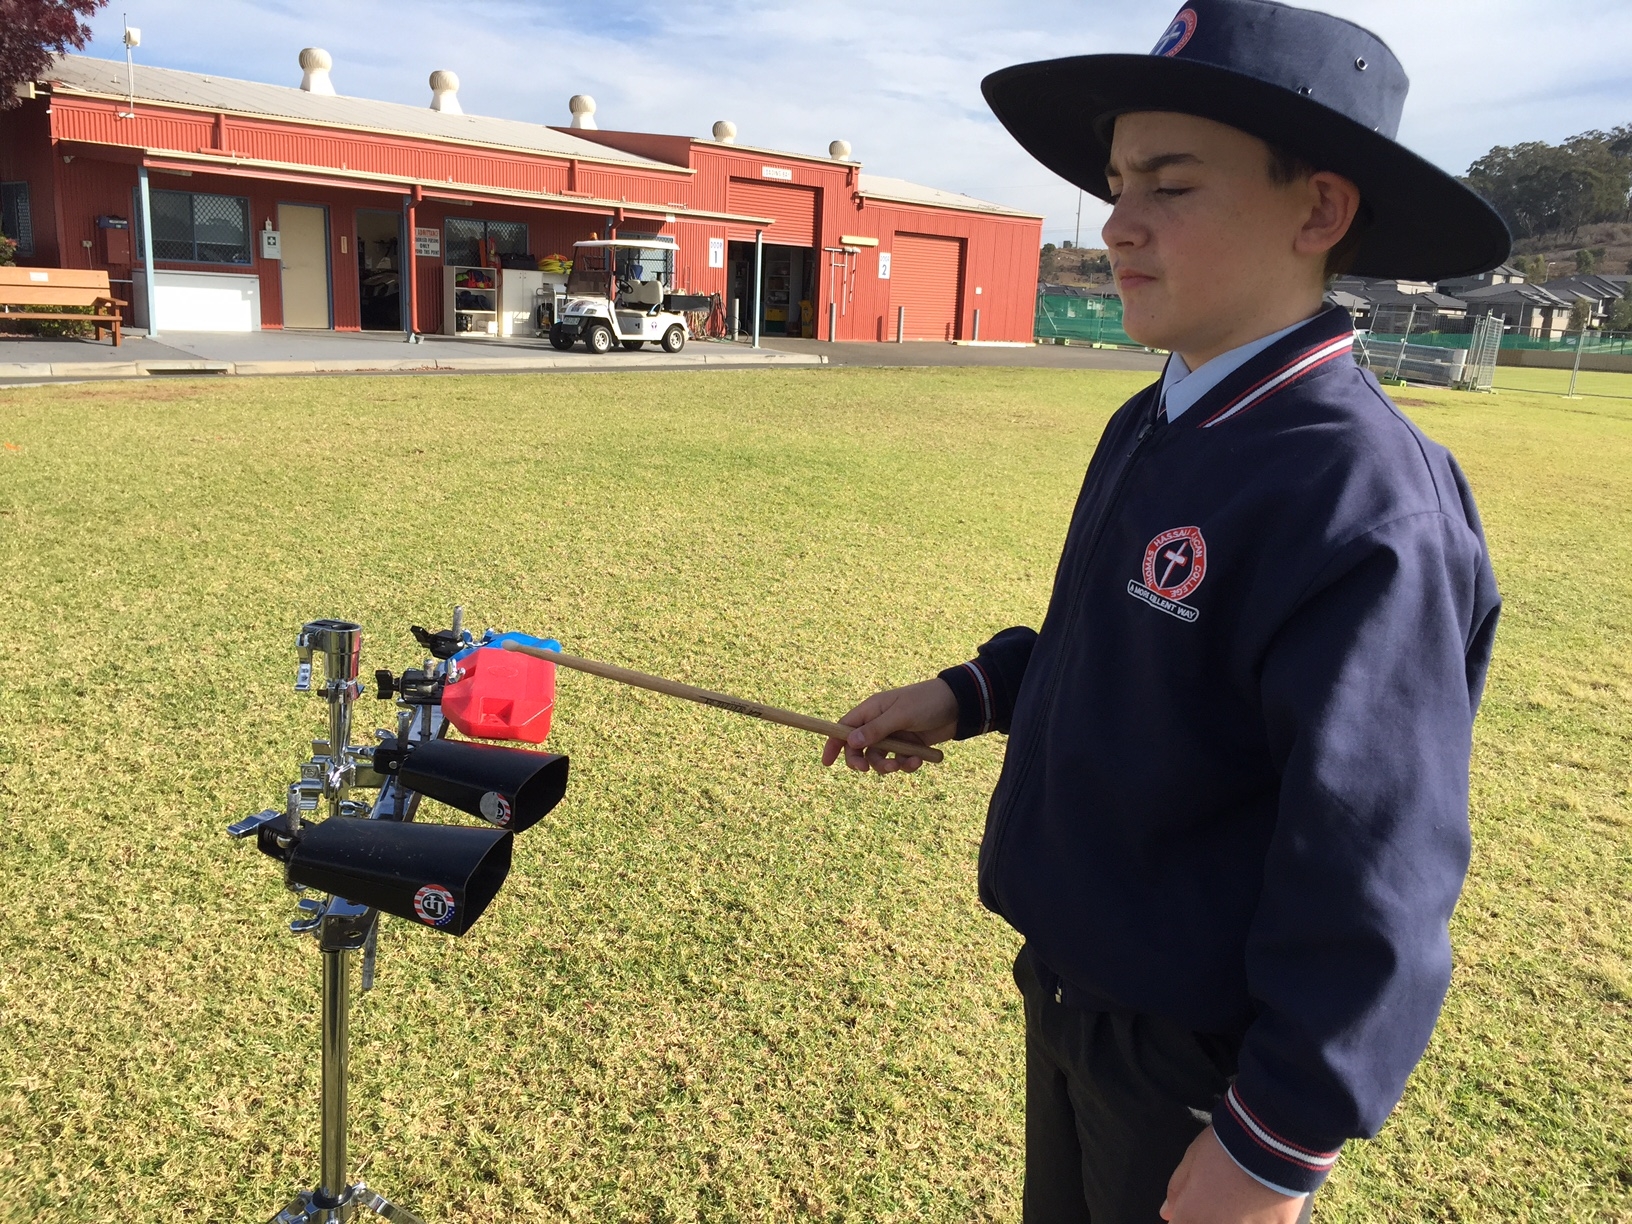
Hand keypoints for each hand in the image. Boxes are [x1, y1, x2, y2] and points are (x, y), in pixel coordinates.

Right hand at [820, 678, 958, 774]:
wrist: (960, 705)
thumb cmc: (927, 702)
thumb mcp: (900, 715)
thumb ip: (876, 730)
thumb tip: (850, 743)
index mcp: (872, 710)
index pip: (844, 727)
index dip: (833, 744)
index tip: (827, 762)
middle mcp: (880, 724)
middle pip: (859, 749)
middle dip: (862, 761)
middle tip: (866, 770)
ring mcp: (895, 736)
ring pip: (879, 758)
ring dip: (887, 766)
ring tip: (901, 764)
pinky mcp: (909, 746)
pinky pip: (899, 762)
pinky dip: (907, 765)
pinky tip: (919, 760)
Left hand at [1161, 1127, 1306, 1223]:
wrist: (1270, 1140)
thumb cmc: (1226, 1146)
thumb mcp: (1191, 1159)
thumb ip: (1177, 1190)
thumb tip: (1167, 1211)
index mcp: (1193, 1215)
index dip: (1185, 1216)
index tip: (1193, 1208)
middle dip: (1210, 1217)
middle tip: (1221, 1196)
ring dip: (1237, 1218)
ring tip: (1243, 1196)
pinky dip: (1262, 1218)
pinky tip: (1263, 1202)